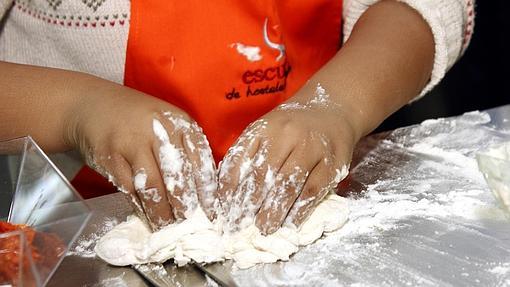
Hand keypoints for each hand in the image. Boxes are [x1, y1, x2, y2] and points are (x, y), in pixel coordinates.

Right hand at [65, 81, 216, 230]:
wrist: (93, 105)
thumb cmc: (139, 121)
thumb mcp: (168, 124)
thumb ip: (186, 149)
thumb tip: (204, 191)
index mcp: (179, 121)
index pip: (200, 160)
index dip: (206, 189)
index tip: (210, 211)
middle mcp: (158, 130)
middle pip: (178, 175)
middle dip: (185, 206)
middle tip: (190, 225)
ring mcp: (132, 142)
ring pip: (152, 186)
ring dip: (162, 212)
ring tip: (169, 227)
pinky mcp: (110, 156)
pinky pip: (129, 189)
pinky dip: (140, 207)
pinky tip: (147, 217)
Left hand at [217, 84, 354, 234]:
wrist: (331, 110)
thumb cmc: (291, 128)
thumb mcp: (265, 131)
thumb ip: (247, 155)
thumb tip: (227, 194)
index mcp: (263, 127)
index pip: (239, 161)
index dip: (228, 190)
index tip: (223, 212)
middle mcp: (287, 134)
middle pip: (263, 175)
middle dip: (249, 205)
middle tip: (240, 226)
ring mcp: (312, 147)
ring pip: (288, 184)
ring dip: (274, 210)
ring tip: (264, 228)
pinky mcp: (332, 162)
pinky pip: (313, 190)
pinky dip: (301, 209)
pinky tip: (291, 222)